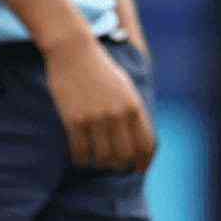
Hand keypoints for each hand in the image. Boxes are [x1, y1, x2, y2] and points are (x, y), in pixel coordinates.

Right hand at [47, 33, 155, 173]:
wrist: (73, 51)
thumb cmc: (100, 69)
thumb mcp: (125, 88)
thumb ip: (133, 112)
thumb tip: (138, 141)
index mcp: (134, 107)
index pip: (147, 145)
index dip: (144, 162)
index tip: (138, 169)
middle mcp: (118, 115)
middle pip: (125, 157)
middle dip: (121, 166)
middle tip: (114, 166)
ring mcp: (96, 118)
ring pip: (102, 158)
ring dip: (100, 164)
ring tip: (95, 160)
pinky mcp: (75, 120)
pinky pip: (80, 152)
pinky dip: (81, 159)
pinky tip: (80, 156)